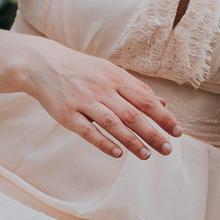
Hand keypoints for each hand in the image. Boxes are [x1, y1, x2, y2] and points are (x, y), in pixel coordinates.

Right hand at [18, 38, 180, 159]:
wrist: (42, 65)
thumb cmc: (82, 70)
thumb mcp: (110, 72)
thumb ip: (135, 88)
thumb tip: (162, 104)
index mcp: (115, 77)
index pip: (145, 100)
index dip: (163, 117)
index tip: (177, 132)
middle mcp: (101, 89)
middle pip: (132, 114)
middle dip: (152, 133)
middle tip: (167, 149)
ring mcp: (83, 102)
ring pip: (113, 124)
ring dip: (132, 141)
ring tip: (147, 155)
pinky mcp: (67, 115)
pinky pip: (88, 131)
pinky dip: (104, 142)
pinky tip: (118, 153)